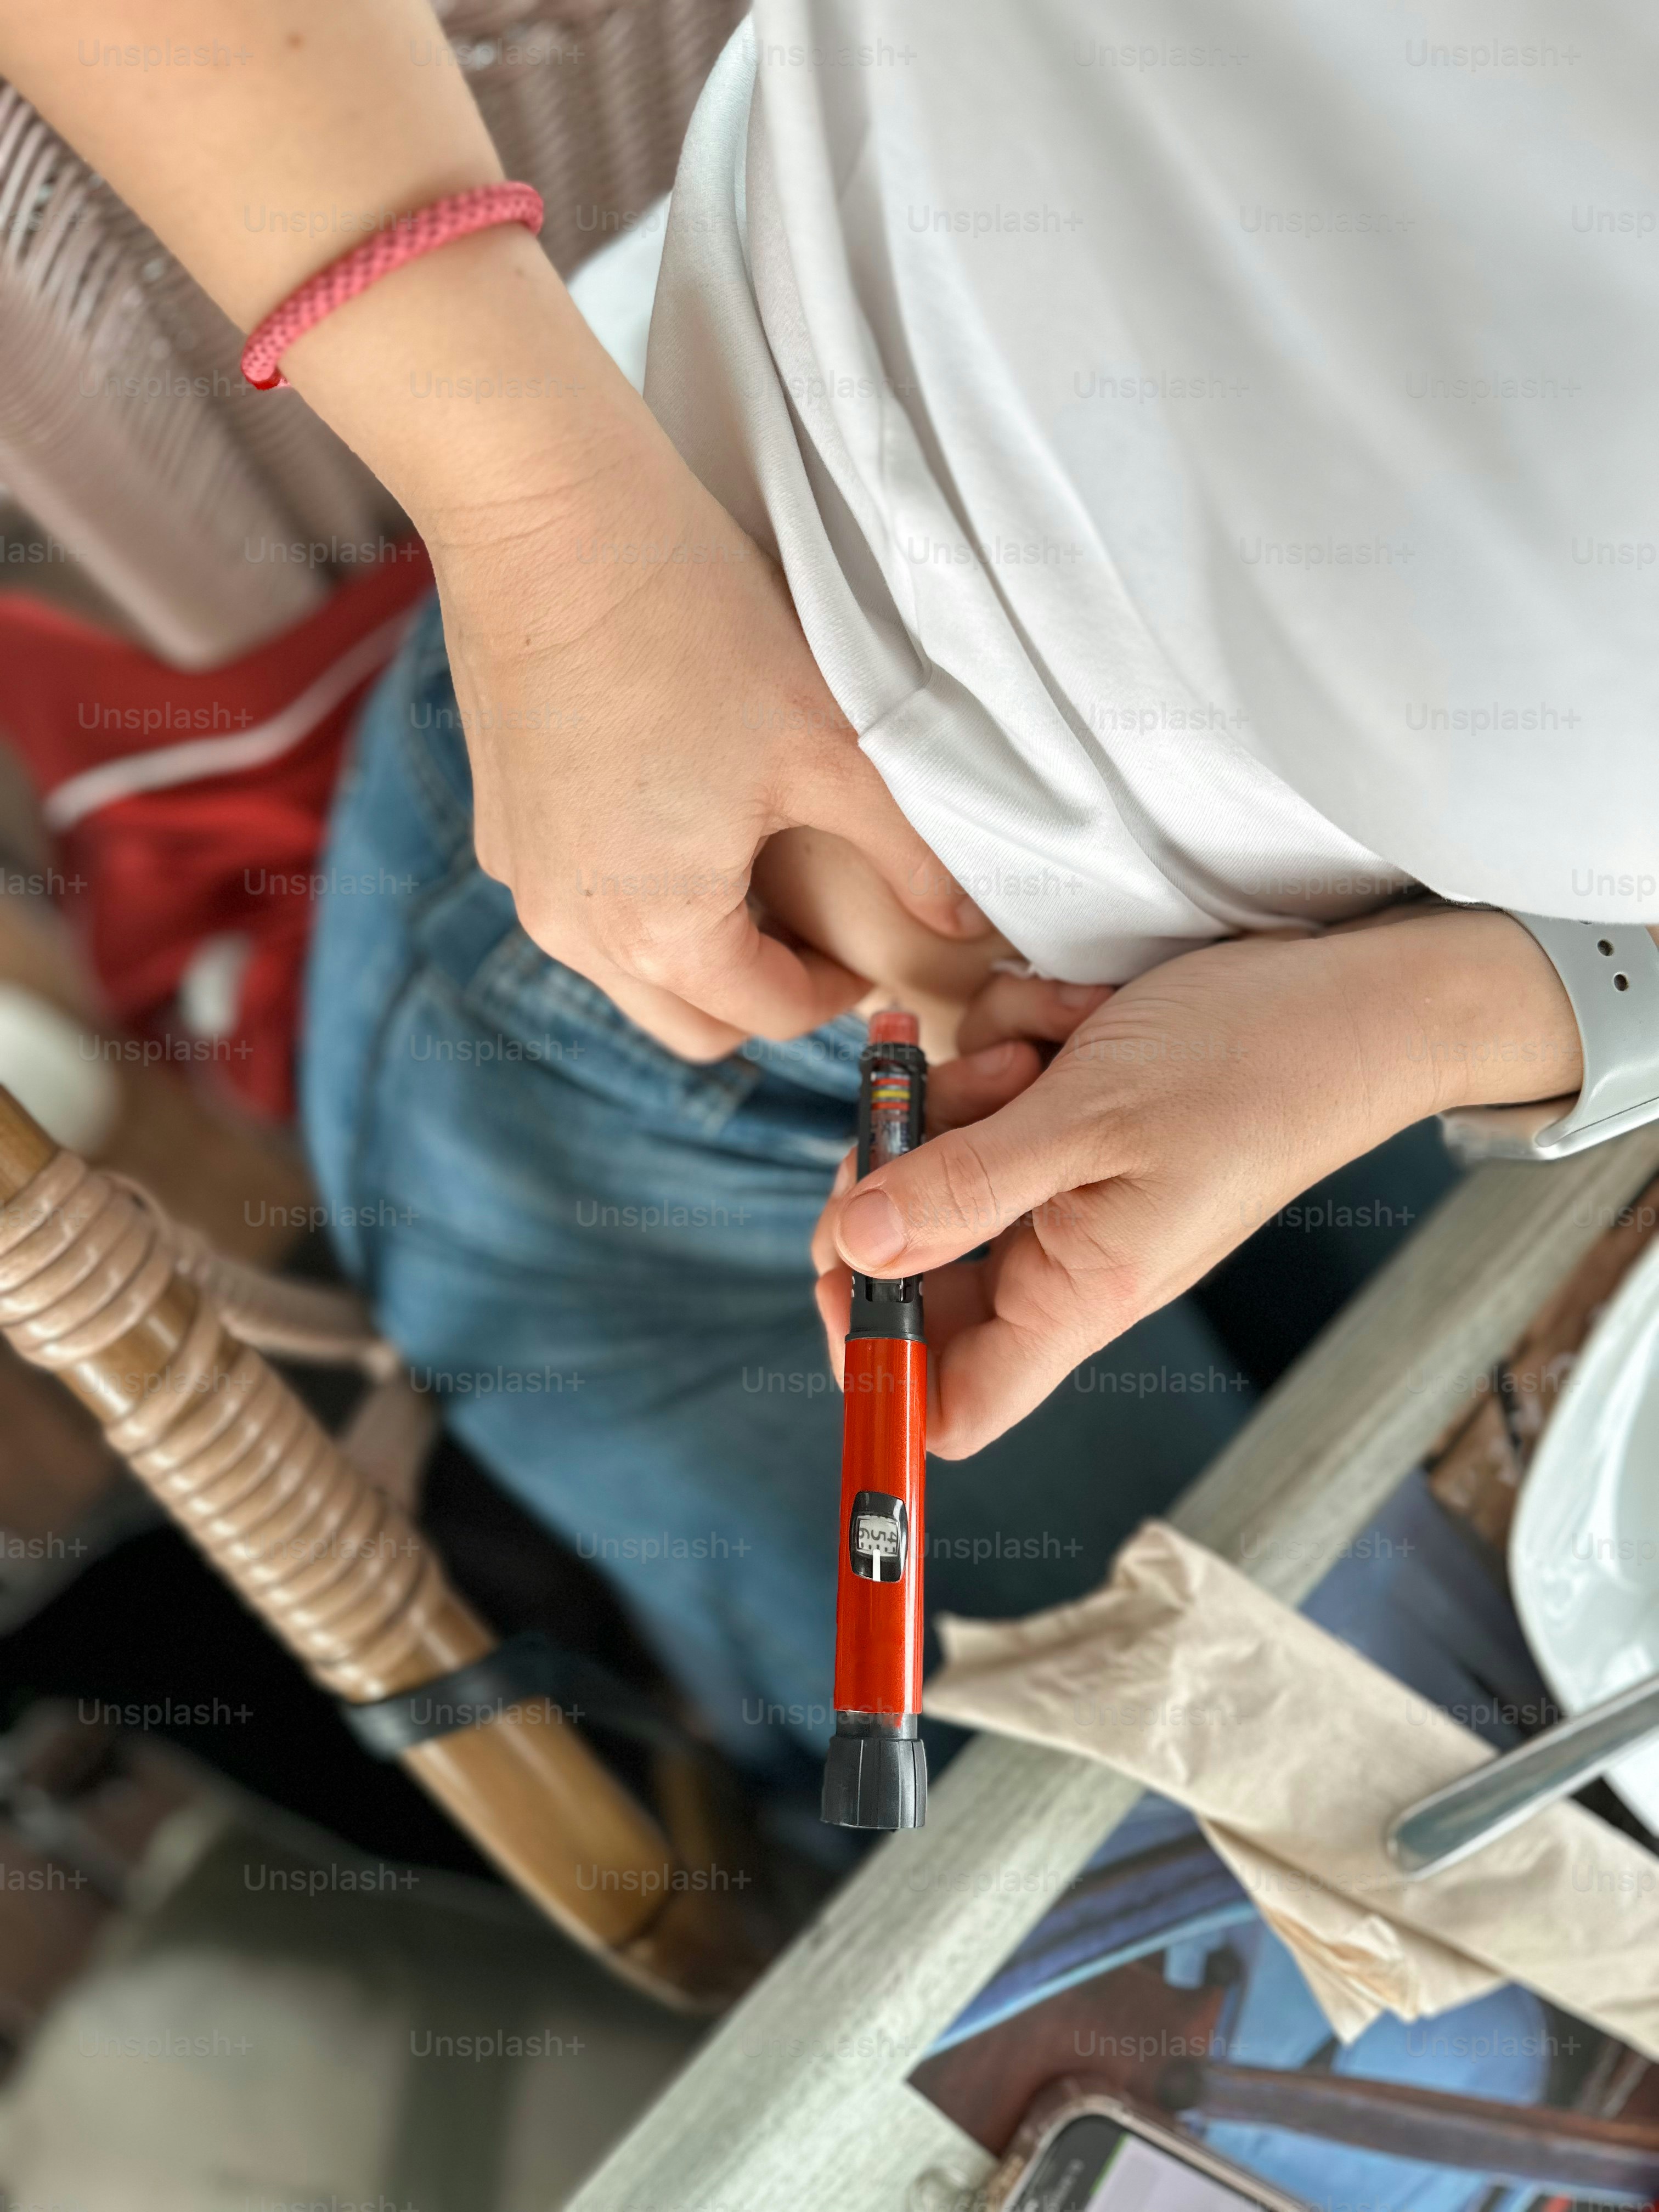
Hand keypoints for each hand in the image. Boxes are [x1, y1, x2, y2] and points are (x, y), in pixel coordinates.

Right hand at [426, 422, 985, 1059]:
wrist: (544, 516)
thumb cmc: (693, 626)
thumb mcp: (830, 746)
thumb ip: (907, 852)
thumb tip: (964, 921)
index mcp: (660, 931)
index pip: (769, 1016)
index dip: (838, 988)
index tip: (869, 942)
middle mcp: (575, 931)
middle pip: (690, 1024)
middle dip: (760, 995)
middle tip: (816, 926)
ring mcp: (523, 880)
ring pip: (626, 973)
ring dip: (694, 949)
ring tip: (750, 862)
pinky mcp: (497, 827)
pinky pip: (580, 903)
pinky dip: (634, 895)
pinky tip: (675, 813)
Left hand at [814, 912, 1581, 1456]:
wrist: (1358, 994)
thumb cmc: (1254, 1064)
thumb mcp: (1090, 1121)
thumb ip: (962, 1189)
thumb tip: (853, 1247)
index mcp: (1074, 1295)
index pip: (948, 1404)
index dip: (876, 1362)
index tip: (841, 1267)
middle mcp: (1064, 1252)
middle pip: (917, 1258)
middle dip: (901, 1171)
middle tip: (926, 1107)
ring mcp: (1066, 1183)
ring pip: (942, 1154)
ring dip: (965, 1087)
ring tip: (1043, 1053)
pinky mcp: (1072, 1118)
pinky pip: (988, 1086)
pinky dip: (1016, 1038)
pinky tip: (1075, 1017)